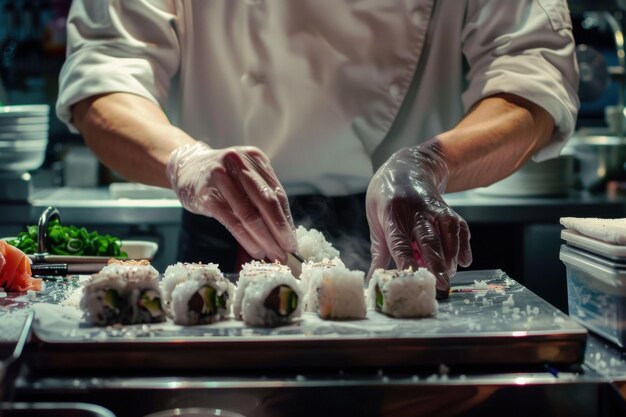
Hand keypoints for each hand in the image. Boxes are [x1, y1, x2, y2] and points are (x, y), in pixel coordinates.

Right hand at [167, 142, 296, 262]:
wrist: (186, 167)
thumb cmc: (222, 177)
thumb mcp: (244, 176)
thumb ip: (263, 195)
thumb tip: (286, 229)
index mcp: (254, 158)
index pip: (277, 194)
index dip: (287, 220)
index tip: (293, 241)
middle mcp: (239, 164)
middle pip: (266, 202)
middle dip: (280, 231)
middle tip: (288, 252)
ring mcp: (221, 178)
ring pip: (249, 215)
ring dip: (265, 239)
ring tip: (274, 255)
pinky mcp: (207, 196)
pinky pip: (232, 222)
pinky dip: (247, 239)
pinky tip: (256, 250)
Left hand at [366, 141, 471, 297]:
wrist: (407, 166)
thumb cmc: (385, 196)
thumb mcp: (375, 219)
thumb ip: (378, 251)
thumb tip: (374, 278)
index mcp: (392, 214)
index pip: (399, 242)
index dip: (406, 260)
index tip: (412, 276)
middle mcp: (415, 211)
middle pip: (427, 238)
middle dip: (436, 262)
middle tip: (443, 284)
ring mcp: (433, 208)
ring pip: (447, 231)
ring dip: (451, 255)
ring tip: (450, 274)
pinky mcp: (446, 209)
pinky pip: (459, 226)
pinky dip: (463, 244)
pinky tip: (464, 260)